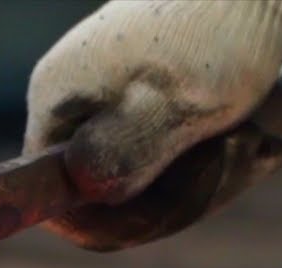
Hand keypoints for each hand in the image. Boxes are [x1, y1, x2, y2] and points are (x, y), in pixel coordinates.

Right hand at [26, 0, 281, 249]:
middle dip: (147, 196)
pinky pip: (144, 136)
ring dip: (175, 173)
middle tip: (211, 175)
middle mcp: (63, 92)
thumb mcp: (176, 105)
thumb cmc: (217, 34)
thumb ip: (126, 154)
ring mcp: (94, 83)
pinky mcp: (127, 78)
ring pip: (122, 161)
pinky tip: (223, 130)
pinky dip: (183, 146)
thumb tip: (87, 191)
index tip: (154, 217)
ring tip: (230, 146)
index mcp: (56, 98)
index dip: (95, 220)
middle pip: (89, 180)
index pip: (51, 190)